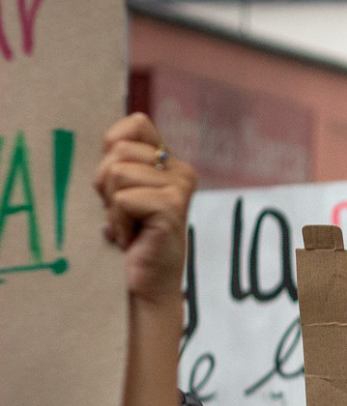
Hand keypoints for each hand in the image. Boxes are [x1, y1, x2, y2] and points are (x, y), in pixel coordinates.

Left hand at [95, 113, 195, 303]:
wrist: (150, 281)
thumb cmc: (133, 237)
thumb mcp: (123, 191)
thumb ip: (121, 163)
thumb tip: (109, 143)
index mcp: (171, 163)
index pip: (136, 124)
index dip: (112, 150)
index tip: (119, 183)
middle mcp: (182, 171)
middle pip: (118, 151)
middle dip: (106, 184)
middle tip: (122, 211)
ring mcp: (180, 187)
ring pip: (117, 173)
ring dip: (112, 205)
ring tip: (128, 224)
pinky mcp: (172, 207)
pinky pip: (123, 199)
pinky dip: (118, 222)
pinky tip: (132, 237)